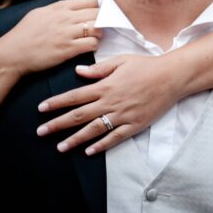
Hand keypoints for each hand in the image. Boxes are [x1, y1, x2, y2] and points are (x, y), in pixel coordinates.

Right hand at [0, 0, 100, 76]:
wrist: (12, 53)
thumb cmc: (24, 34)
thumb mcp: (39, 13)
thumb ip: (59, 5)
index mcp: (58, 7)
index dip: (96, 6)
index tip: (94, 14)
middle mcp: (65, 18)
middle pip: (97, 12)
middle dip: (101, 19)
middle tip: (98, 27)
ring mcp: (67, 33)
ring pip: (98, 27)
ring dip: (100, 33)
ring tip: (94, 37)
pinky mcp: (67, 49)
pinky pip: (91, 44)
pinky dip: (94, 45)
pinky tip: (88, 47)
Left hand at [35, 55, 185, 154]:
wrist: (172, 77)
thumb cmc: (146, 65)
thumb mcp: (121, 61)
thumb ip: (99, 69)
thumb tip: (78, 72)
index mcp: (105, 86)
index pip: (75, 96)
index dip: (57, 103)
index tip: (41, 109)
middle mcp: (110, 102)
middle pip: (79, 115)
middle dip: (58, 124)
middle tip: (40, 132)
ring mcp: (122, 116)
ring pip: (93, 130)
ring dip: (74, 139)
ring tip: (59, 147)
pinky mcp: (134, 125)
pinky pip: (114, 138)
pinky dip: (101, 146)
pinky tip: (88, 152)